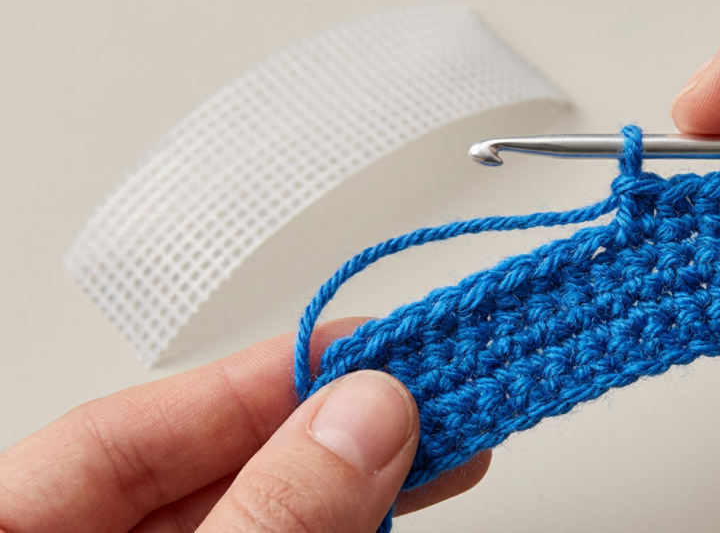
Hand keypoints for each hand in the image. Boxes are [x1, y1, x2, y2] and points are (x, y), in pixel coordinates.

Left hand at [0, 318, 489, 531]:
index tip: (365, 351)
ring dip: (353, 484)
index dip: (256, 380)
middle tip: (432, 392)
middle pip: (202, 474)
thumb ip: (269, 518)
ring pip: (254, 521)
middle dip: (327, 432)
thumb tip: (365, 418)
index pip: (126, 431)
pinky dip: (335, 530)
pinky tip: (392, 505)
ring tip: (447, 449)